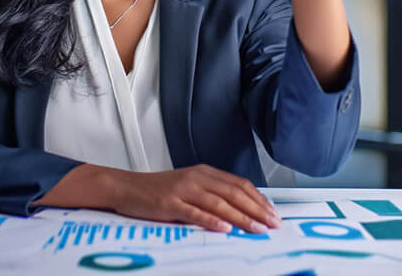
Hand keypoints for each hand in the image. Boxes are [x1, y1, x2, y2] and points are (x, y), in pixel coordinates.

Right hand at [110, 164, 281, 233]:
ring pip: (219, 203)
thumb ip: (211, 194)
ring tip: (258, 229)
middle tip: (274, 224)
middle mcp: (197, 177)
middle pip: (234, 193)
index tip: (274, 213)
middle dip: (257, 209)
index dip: (258, 198)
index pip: (239, 184)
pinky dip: (212, 221)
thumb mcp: (190, 187)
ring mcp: (184, 189)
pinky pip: (195, 212)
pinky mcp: (170, 203)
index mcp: (205, 172)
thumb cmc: (160, 191)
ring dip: (242, 217)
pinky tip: (226, 229)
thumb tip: (241, 210)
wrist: (128, 188)